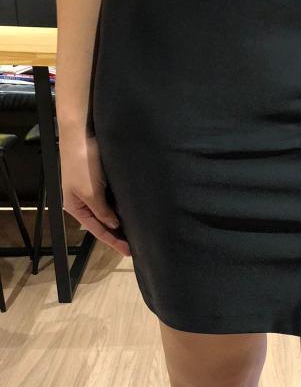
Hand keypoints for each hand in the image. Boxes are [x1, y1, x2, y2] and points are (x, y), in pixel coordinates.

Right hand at [59, 131, 130, 256]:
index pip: (97, 230)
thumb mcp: (90, 192)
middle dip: (117, 233)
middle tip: (137, 244)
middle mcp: (83, 201)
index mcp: (76, 207)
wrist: (81, 134)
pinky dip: (122, 207)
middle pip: (102, 222)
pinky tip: (133, 211)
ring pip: (108, 211)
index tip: (129, 252)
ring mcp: (92, 190)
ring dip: (121, 220)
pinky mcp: (101, 179)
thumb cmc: (82, 164)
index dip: (113, 241)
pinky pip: (112, 198)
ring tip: (138, 231)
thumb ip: (101, 211)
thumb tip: (113, 224)